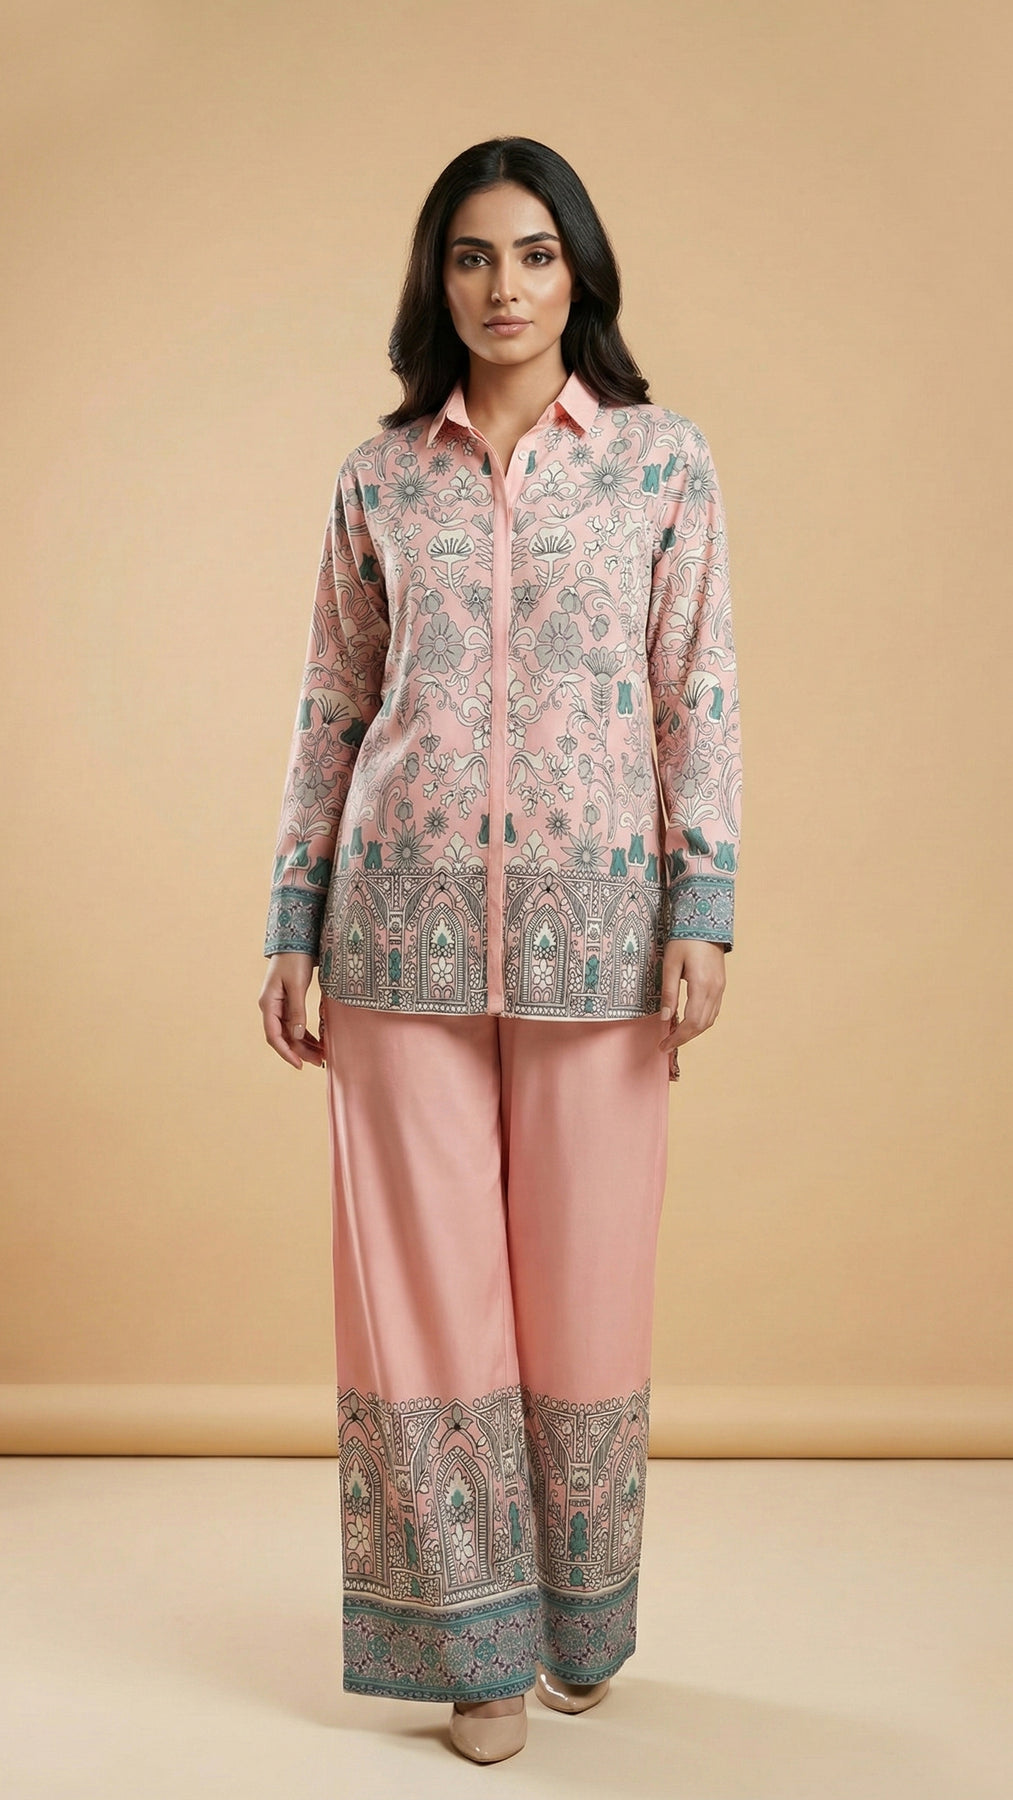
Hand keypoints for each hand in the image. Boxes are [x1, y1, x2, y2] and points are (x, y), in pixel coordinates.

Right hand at [259, 952, 325, 1068]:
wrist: (296, 941)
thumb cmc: (295, 959)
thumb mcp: (297, 984)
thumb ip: (297, 1010)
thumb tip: (297, 1035)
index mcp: (268, 1003)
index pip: (273, 1036)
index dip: (286, 1052)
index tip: (299, 1064)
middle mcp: (271, 1007)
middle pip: (283, 1037)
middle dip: (300, 1051)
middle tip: (319, 1062)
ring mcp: (280, 1005)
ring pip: (291, 1032)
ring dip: (305, 1045)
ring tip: (322, 1055)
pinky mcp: (289, 1002)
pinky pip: (296, 1024)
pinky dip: (307, 1034)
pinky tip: (319, 1041)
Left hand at [658, 939, 726, 1065]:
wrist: (705, 922)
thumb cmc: (684, 939)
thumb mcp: (670, 964)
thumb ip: (668, 992)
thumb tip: (664, 1018)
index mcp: (702, 985)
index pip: (692, 1022)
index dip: (678, 1037)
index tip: (663, 1045)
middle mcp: (715, 989)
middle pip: (702, 1025)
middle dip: (684, 1038)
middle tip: (666, 1044)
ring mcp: (720, 987)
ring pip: (710, 1020)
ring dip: (693, 1031)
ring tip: (675, 1035)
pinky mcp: (721, 984)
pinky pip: (714, 1010)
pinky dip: (701, 1021)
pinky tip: (689, 1021)